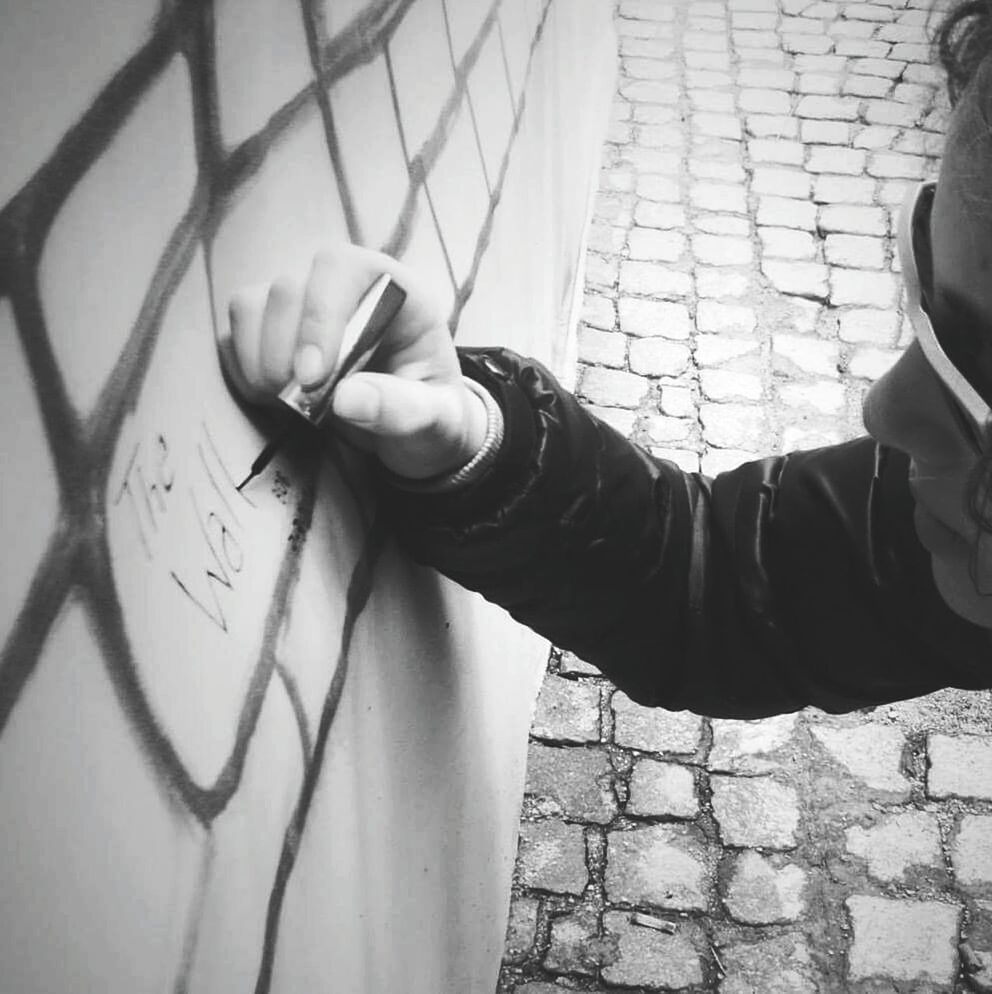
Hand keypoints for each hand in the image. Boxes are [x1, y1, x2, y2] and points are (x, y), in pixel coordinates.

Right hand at [223, 244, 487, 480]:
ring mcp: (304, 307)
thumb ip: (402, 409)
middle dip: (284, 352)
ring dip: (260, 362)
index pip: (341, 267)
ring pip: (251, 306)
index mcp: (396, 290)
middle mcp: (345, 288)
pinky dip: (243, 372)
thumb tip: (345, 399)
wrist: (414, 437)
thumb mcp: (436, 422)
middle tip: (304, 405)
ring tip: (292, 405)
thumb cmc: (433, 420)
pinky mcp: (272, 333)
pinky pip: (233, 336)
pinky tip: (273, 401)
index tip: (314, 378)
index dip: (319, 316)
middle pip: (287, 287)